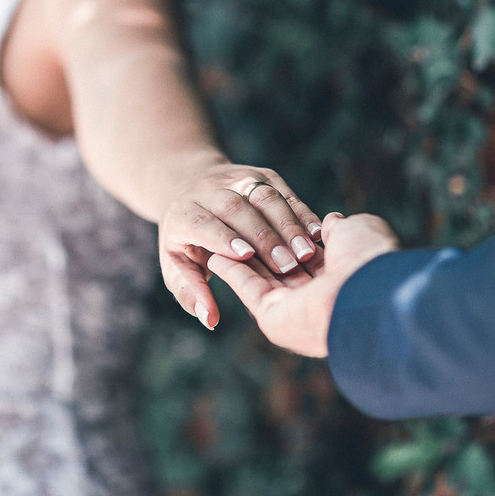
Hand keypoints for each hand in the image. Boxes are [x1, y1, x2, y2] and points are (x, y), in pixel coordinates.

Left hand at [159, 164, 321, 329]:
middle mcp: (210, 190)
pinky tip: (317, 233)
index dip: (223, 237)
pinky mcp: (263, 175)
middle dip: (264, 236)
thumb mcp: (176, 267)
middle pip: (237, 208)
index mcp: (184, 213)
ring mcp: (238, 179)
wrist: (190, 188)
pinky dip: (302, 212)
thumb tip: (209, 319)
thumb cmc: (185, 240)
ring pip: (265, 195)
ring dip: (288, 224)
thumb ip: (191, 293)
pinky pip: (285, 191)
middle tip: (286, 265)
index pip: (203, 222)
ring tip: (307, 252)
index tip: (245, 256)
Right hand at [208, 212, 399, 355]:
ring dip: (237, 257)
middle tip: (231, 224)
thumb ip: (336, 228)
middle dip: (254, 244)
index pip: (301, 251)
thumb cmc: (370, 259)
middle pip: (276, 265)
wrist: (373, 292)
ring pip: (258, 276)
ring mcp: (292, 308)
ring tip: (215, 237)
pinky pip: (247, 289)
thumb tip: (329, 222)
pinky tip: (214, 254)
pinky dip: (230, 271)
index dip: (283, 232)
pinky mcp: (272, 317)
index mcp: (336, 274)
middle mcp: (313, 295)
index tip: (265, 216)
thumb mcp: (355, 232)